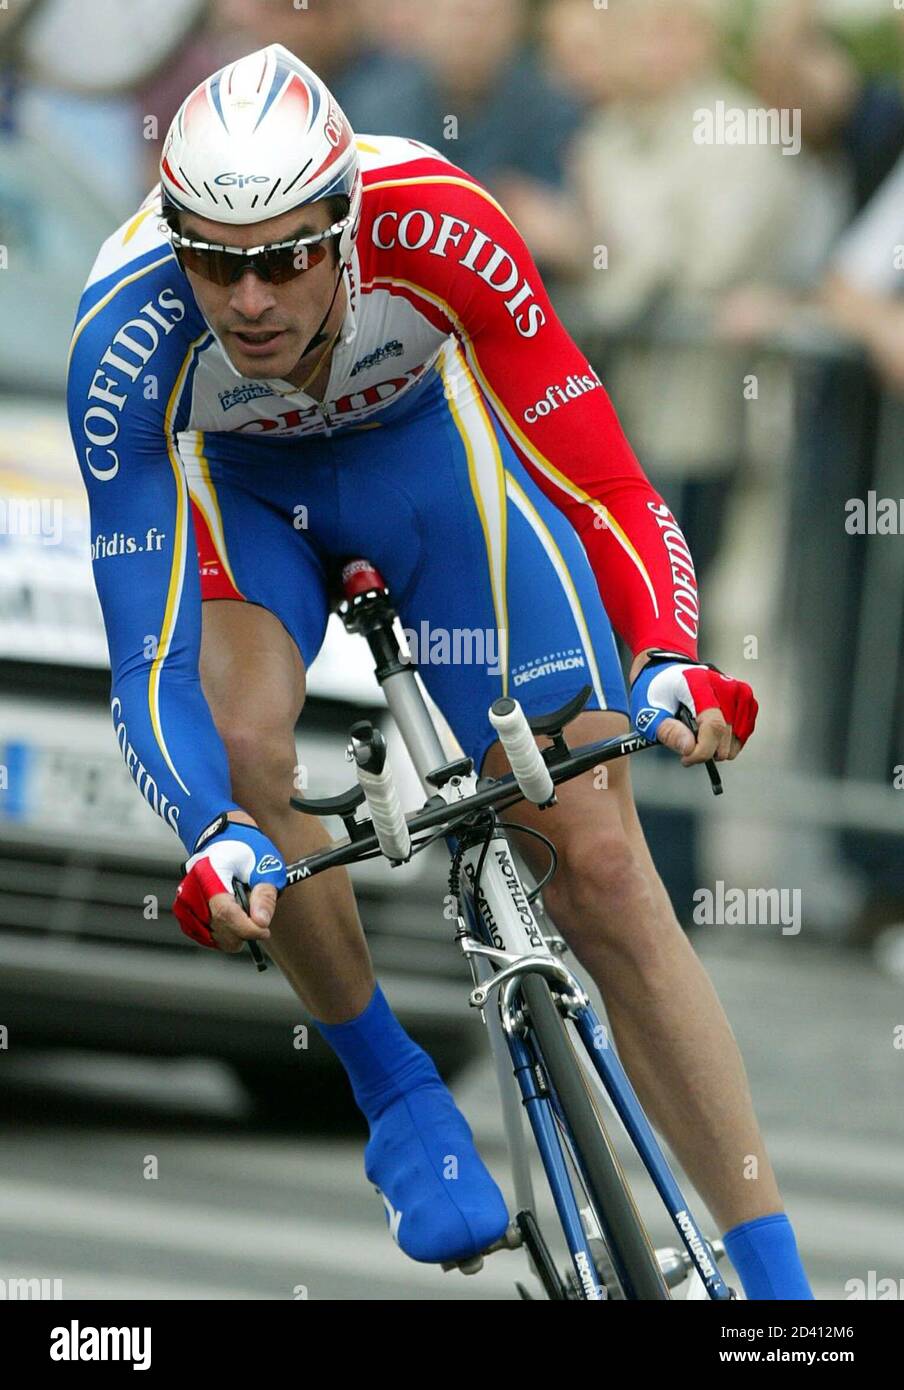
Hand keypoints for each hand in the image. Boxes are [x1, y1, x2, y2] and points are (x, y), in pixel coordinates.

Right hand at [172, 814, 286, 952]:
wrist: (224, 838)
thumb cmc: (246, 848)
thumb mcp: (265, 865)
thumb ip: (265, 895)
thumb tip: (262, 922)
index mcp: (209, 874)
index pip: (225, 913)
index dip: (248, 928)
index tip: (265, 931)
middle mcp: (191, 890)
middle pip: (219, 929)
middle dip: (243, 930)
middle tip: (256, 913)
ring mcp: (185, 903)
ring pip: (213, 937)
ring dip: (234, 932)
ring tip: (242, 908)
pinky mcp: (185, 913)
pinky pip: (206, 936)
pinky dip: (223, 934)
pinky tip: (233, 918)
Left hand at [629, 654, 757, 765]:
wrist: (668, 673)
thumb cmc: (659, 690)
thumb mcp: (649, 712)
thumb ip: (668, 731)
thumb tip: (689, 748)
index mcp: (699, 683)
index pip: (713, 725)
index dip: (702, 750)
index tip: (687, 758)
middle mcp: (724, 684)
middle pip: (725, 734)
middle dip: (706, 751)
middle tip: (687, 748)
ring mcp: (738, 691)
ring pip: (737, 737)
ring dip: (718, 747)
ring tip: (698, 738)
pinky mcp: (746, 699)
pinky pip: (744, 732)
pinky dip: (729, 741)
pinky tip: (713, 736)